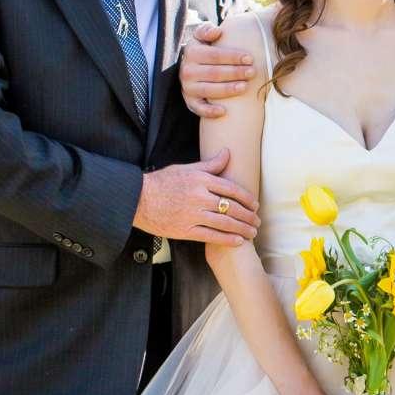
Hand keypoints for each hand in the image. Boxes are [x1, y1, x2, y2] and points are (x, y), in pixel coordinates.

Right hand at [133, 152, 258, 244]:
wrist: (137, 199)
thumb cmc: (162, 182)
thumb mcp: (186, 168)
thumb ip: (210, 164)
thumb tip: (228, 152)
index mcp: (201, 180)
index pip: (232, 189)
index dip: (248, 198)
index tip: (256, 205)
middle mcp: (200, 197)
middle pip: (232, 208)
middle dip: (248, 216)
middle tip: (257, 221)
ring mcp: (193, 215)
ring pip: (225, 223)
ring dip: (242, 229)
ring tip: (252, 233)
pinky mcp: (185, 230)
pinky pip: (211, 236)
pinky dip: (227, 239)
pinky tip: (238, 241)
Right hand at [179, 20, 256, 117]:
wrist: (191, 66)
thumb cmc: (204, 49)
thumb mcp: (201, 36)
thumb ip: (206, 30)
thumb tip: (216, 32)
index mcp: (191, 52)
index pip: (214, 55)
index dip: (233, 57)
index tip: (250, 58)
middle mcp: (187, 70)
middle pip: (214, 73)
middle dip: (235, 72)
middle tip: (252, 72)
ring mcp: (188, 87)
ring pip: (209, 90)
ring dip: (227, 89)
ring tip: (245, 87)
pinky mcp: (189, 101)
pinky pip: (198, 108)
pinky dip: (209, 111)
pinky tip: (223, 111)